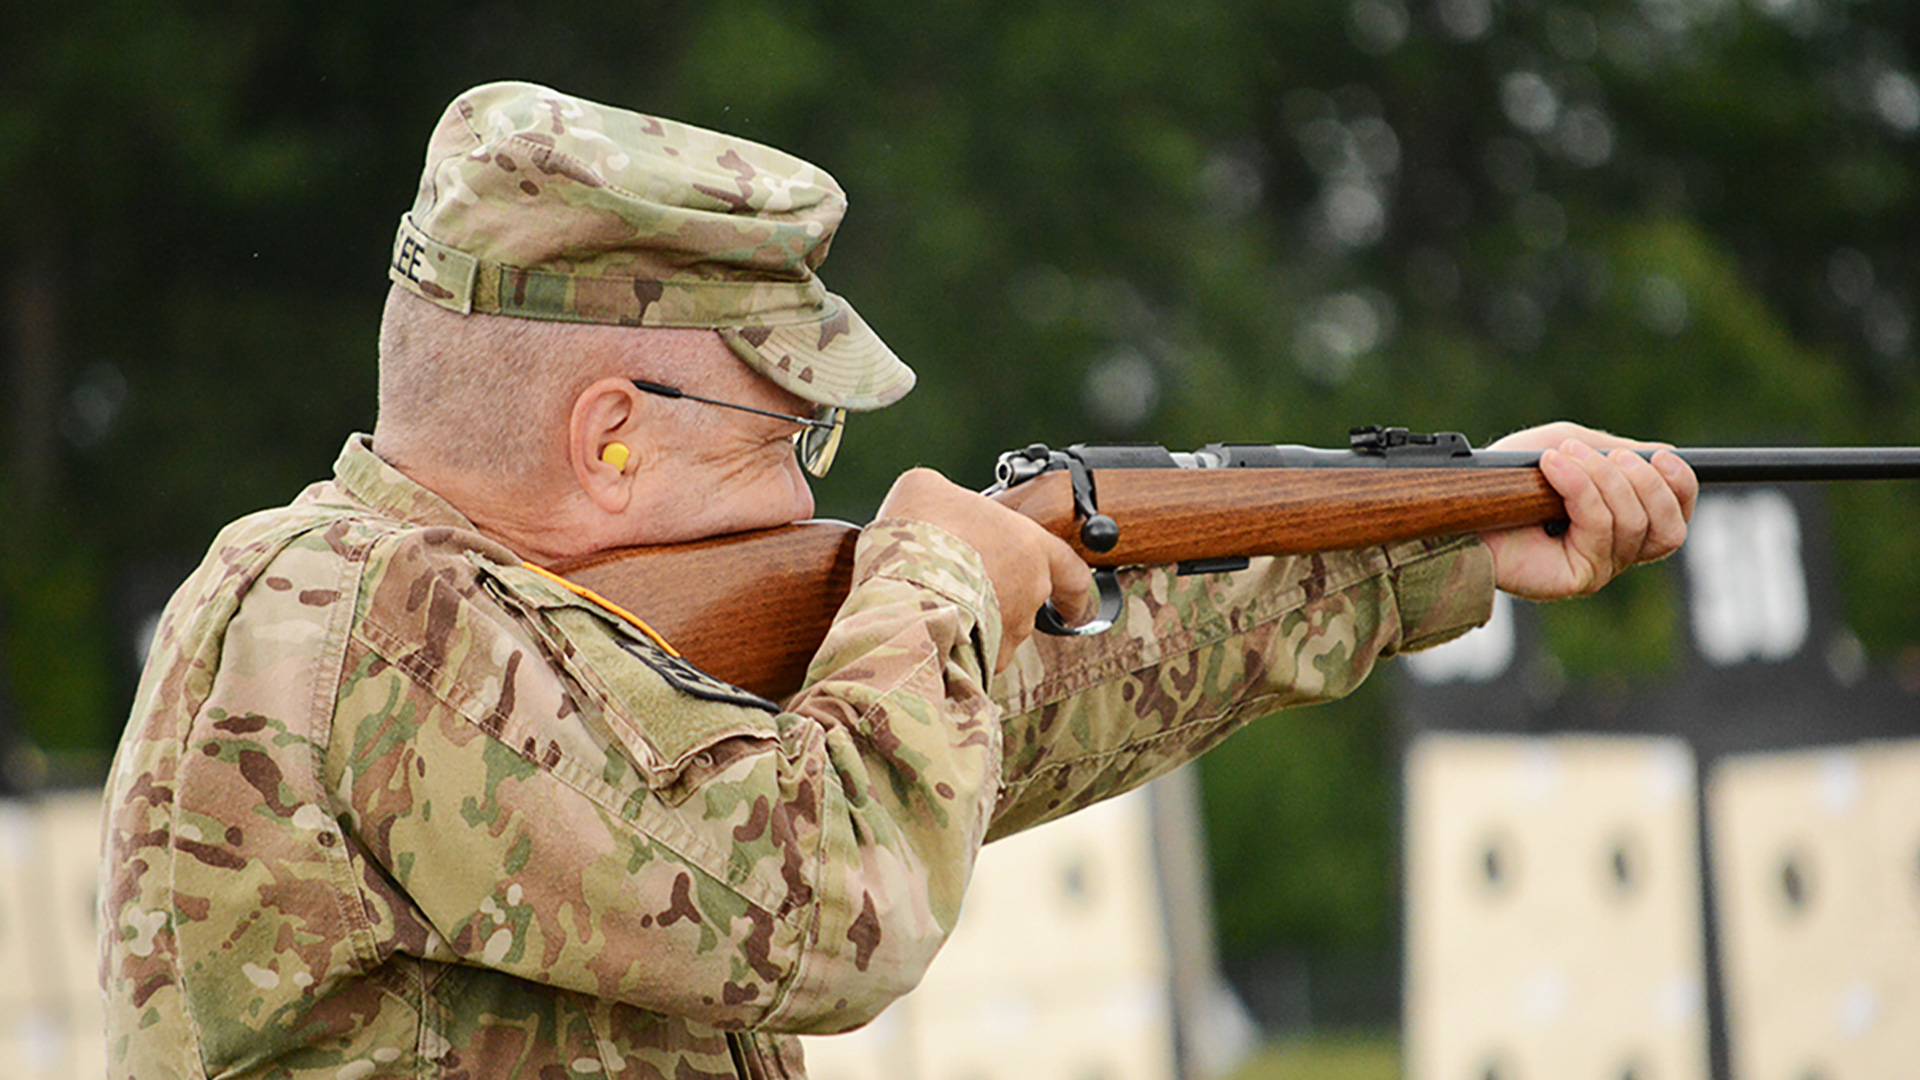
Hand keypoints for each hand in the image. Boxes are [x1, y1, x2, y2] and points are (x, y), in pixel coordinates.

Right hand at [876, 468, 1094, 670]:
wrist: (905, 582)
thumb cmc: (924, 532)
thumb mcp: (929, 489)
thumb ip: (947, 498)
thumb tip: (932, 502)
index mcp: (1030, 546)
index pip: (1071, 571)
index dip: (1072, 589)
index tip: (1071, 604)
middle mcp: (1030, 592)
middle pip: (1027, 602)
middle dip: (1001, 599)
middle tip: (966, 589)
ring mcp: (1010, 631)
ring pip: (1000, 631)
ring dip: (977, 621)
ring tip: (937, 606)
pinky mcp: (983, 660)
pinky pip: (975, 655)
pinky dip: (958, 645)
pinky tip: (932, 629)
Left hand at [1479, 421, 1697, 599]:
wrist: (1461, 506)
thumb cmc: (1509, 480)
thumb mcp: (1567, 448)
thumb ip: (1615, 451)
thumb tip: (1665, 455)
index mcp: (1622, 521)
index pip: (1676, 514)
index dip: (1681, 486)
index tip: (1665, 457)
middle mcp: (1617, 549)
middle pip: (1666, 526)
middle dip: (1642, 481)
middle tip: (1604, 455)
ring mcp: (1599, 567)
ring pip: (1634, 523)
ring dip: (1602, 478)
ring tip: (1561, 458)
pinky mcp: (1578, 579)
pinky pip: (1599, 528)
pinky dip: (1579, 489)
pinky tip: (1552, 468)